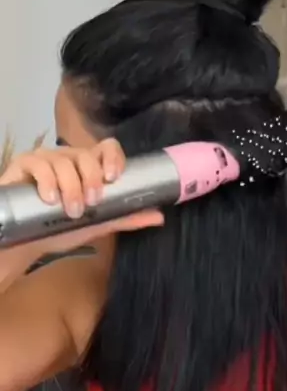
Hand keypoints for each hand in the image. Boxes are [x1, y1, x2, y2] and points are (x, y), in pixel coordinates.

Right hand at [0, 138, 163, 257]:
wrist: (26, 242)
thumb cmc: (61, 228)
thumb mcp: (96, 225)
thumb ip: (124, 218)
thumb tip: (159, 216)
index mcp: (88, 167)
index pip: (106, 148)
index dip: (112, 157)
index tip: (113, 177)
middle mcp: (68, 158)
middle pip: (84, 154)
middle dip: (91, 179)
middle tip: (91, 203)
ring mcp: (45, 159)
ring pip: (62, 161)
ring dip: (70, 187)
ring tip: (70, 211)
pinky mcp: (23, 164)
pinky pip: (37, 164)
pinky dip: (46, 181)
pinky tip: (49, 198)